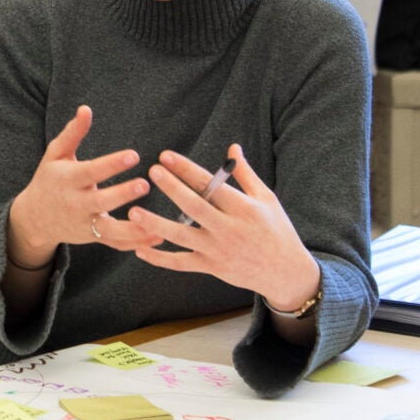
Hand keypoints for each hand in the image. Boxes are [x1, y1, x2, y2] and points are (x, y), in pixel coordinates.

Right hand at [6, 107, 151, 270]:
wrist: (34, 218)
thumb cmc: (49, 179)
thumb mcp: (55, 154)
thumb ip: (73, 133)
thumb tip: (86, 109)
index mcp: (67, 180)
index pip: (91, 171)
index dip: (111, 164)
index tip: (134, 155)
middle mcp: (75, 204)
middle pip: (100, 202)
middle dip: (122, 195)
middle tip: (145, 184)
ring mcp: (84, 224)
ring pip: (110, 232)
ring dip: (134, 229)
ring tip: (158, 223)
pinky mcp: (93, 238)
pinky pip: (116, 244)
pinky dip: (136, 244)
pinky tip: (159, 239)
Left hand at [100, 144, 320, 314]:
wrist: (285, 272)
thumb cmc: (277, 230)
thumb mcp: (266, 199)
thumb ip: (245, 174)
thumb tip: (232, 147)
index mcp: (243, 208)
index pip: (211, 185)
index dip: (187, 169)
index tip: (166, 156)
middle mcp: (229, 229)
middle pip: (195, 207)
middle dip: (172, 188)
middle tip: (152, 171)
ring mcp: (218, 251)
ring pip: (182, 237)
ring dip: (156, 225)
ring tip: (133, 212)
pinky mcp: (212, 267)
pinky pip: (181, 263)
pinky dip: (159, 258)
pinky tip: (139, 250)